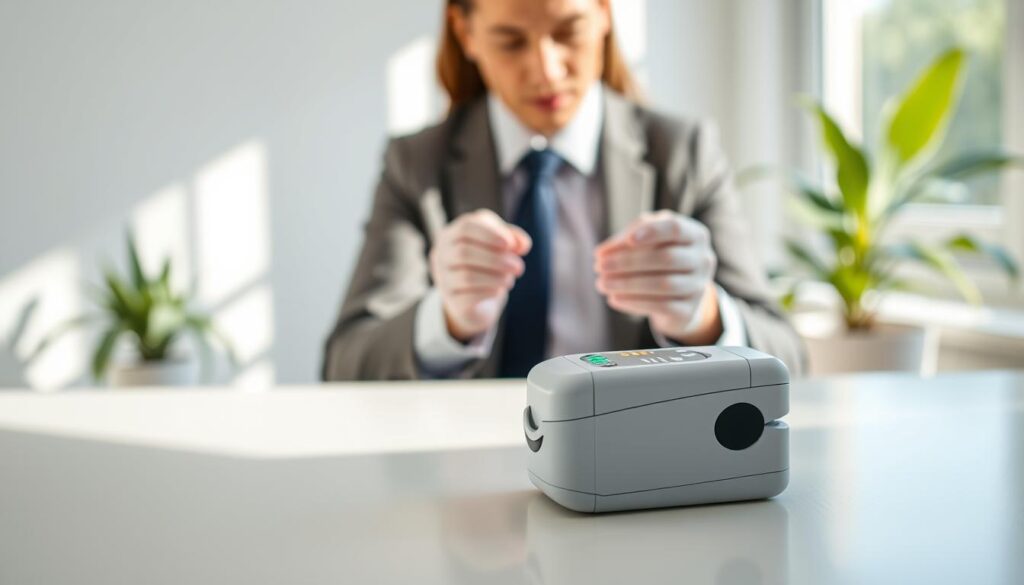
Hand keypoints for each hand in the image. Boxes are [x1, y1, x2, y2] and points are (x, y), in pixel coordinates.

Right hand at [429, 209, 531, 341]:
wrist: (474, 298)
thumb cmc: (486, 262)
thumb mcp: (499, 244)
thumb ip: (512, 238)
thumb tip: (523, 244)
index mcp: (451, 235)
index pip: (465, 228)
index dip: (489, 235)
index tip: (509, 244)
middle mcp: (441, 255)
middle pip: (464, 253)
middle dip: (495, 259)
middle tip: (518, 267)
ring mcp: (443, 279)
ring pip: (467, 277)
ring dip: (495, 277)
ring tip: (510, 280)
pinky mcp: (451, 300)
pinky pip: (469, 296)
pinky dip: (489, 291)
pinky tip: (499, 290)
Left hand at [594, 210, 722, 343]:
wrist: (680, 293)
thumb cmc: (659, 256)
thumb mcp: (647, 239)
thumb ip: (627, 238)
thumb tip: (603, 252)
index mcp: (695, 234)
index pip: (675, 228)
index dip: (652, 232)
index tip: (629, 239)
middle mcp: (703, 259)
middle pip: (666, 258)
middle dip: (628, 262)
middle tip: (600, 266)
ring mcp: (699, 286)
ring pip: (664, 285)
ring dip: (628, 284)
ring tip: (602, 283)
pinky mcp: (689, 310)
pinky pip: (661, 306)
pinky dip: (634, 302)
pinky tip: (614, 299)